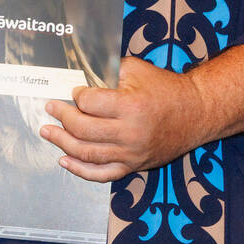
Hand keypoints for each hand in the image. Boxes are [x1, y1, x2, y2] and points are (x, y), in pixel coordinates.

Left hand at [40, 56, 202, 182]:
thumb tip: (78, 72)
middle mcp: (131, 133)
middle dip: (62, 117)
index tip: (74, 90)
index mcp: (131, 106)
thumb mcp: (137, 70)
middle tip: (51, 108)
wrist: (196, 113)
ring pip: (87, 153)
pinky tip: (64, 160)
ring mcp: (131, 153)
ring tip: (47, 132)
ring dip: (62, 142)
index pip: (89, 103)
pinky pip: (102, 174)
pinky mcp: (134, 166)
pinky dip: (80, 170)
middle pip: (83, 129)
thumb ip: (107, 69)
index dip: (76, 95)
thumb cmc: (166, 89)